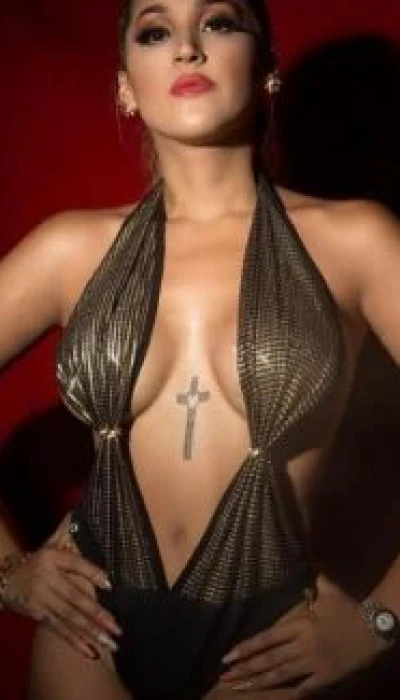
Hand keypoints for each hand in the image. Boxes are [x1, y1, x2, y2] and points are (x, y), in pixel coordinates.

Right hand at [1, 514, 121, 658]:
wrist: (2, 578)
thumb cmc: (35, 561)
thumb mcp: (49, 546)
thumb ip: (65, 533)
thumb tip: (76, 515)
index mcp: (51, 557)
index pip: (74, 564)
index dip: (91, 573)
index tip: (110, 584)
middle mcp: (46, 578)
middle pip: (74, 598)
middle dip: (97, 614)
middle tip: (116, 627)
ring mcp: (41, 598)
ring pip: (69, 617)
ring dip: (90, 632)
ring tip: (110, 642)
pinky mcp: (37, 614)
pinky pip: (58, 629)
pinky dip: (75, 641)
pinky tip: (91, 651)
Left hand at [213, 575, 388, 697]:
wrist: (373, 628)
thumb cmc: (348, 608)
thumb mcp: (329, 590)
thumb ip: (313, 580)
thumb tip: (305, 562)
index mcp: (300, 625)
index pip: (266, 639)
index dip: (246, 648)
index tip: (227, 656)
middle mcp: (303, 647)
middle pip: (269, 661)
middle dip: (245, 670)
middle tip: (224, 679)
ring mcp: (314, 664)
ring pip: (281, 676)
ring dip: (258, 683)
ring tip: (238, 689)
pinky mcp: (326, 677)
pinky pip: (305, 688)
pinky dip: (290, 693)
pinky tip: (274, 699)